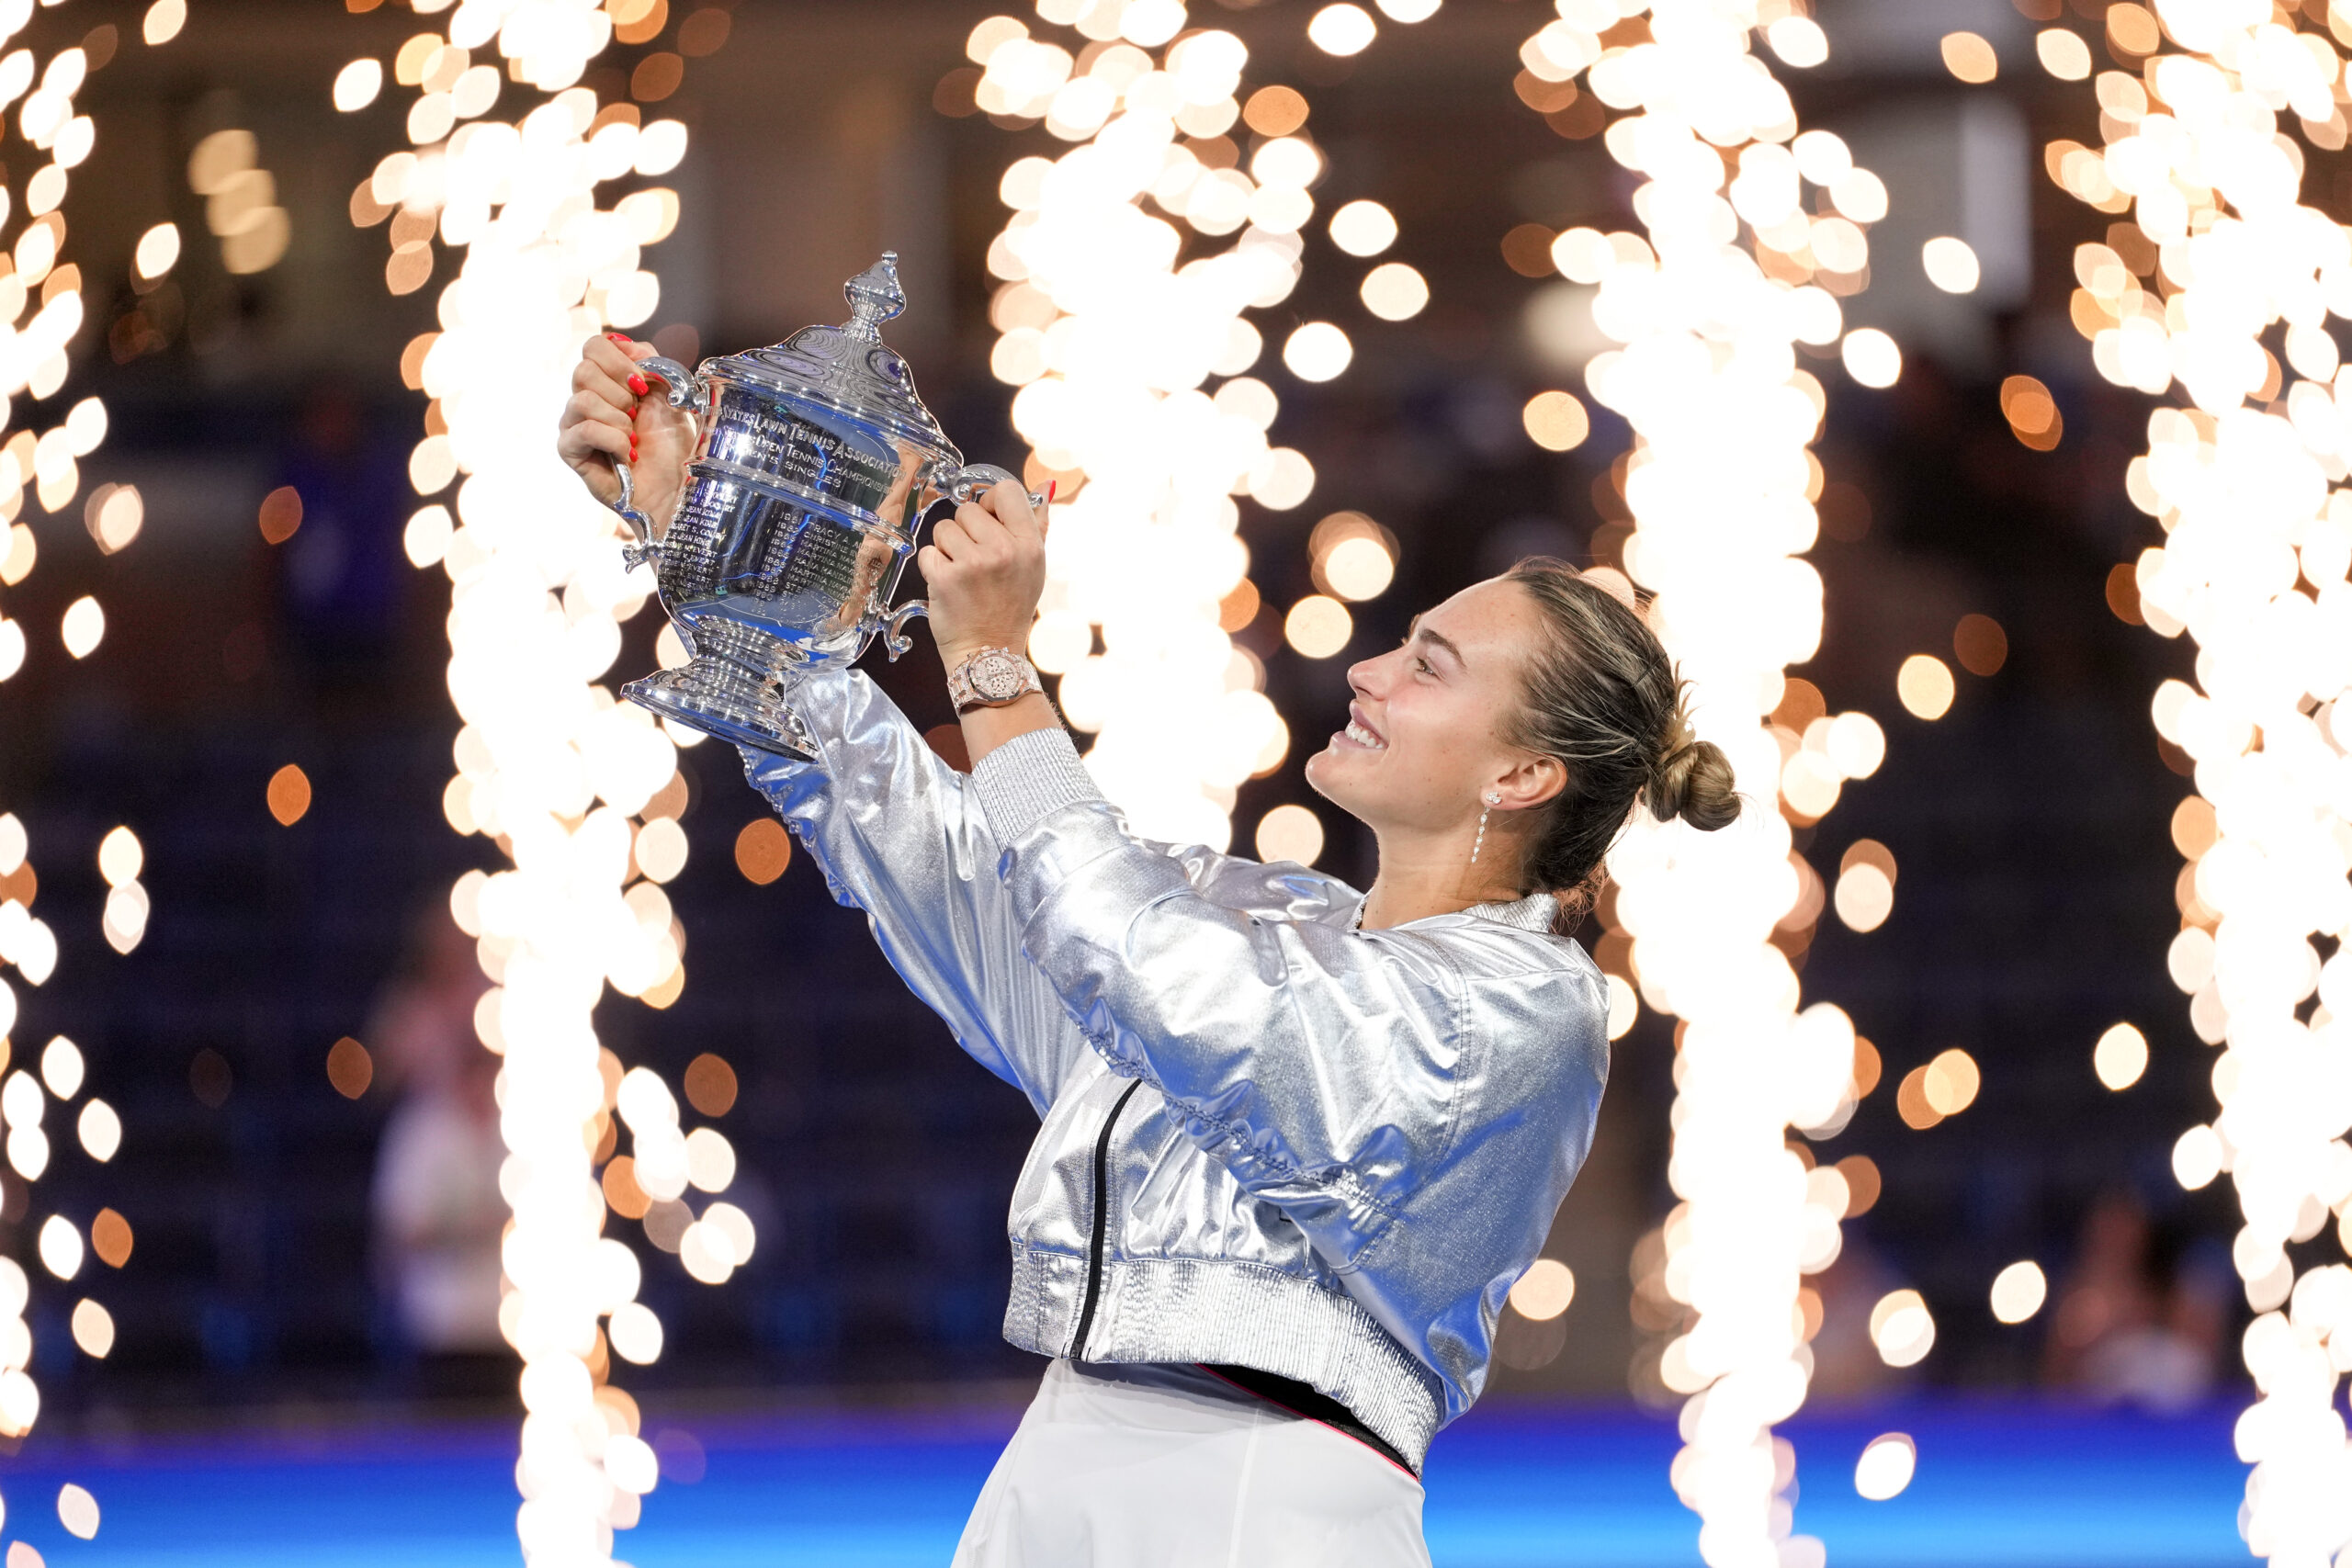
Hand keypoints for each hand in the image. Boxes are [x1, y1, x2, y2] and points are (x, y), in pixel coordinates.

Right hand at [556, 333, 695, 526]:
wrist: (675, 488)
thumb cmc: (672, 446)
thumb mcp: (671, 396)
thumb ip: (650, 363)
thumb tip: (626, 346)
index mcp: (607, 381)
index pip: (594, 346)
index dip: (620, 361)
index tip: (643, 385)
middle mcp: (584, 398)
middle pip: (583, 369)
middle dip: (621, 392)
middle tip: (637, 415)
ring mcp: (573, 423)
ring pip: (583, 400)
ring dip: (619, 420)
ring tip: (633, 439)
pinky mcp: (570, 449)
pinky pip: (584, 429)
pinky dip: (614, 440)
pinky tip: (626, 454)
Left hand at [916, 477, 1046, 671]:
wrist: (989, 653)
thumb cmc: (1010, 608)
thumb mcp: (1034, 566)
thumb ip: (1037, 524)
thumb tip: (1044, 487)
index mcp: (1029, 545)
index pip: (1006, 491)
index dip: (991, 503)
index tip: (988, 523)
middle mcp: (1004, 551)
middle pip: (968, 509)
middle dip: (965, 532)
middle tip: (975, 561)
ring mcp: (973, 564)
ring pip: (944, 528)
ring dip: (947, 549)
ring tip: (962, 573)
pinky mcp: (946, 578)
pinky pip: (928, 552)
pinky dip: (933, 567)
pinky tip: (949, 585)